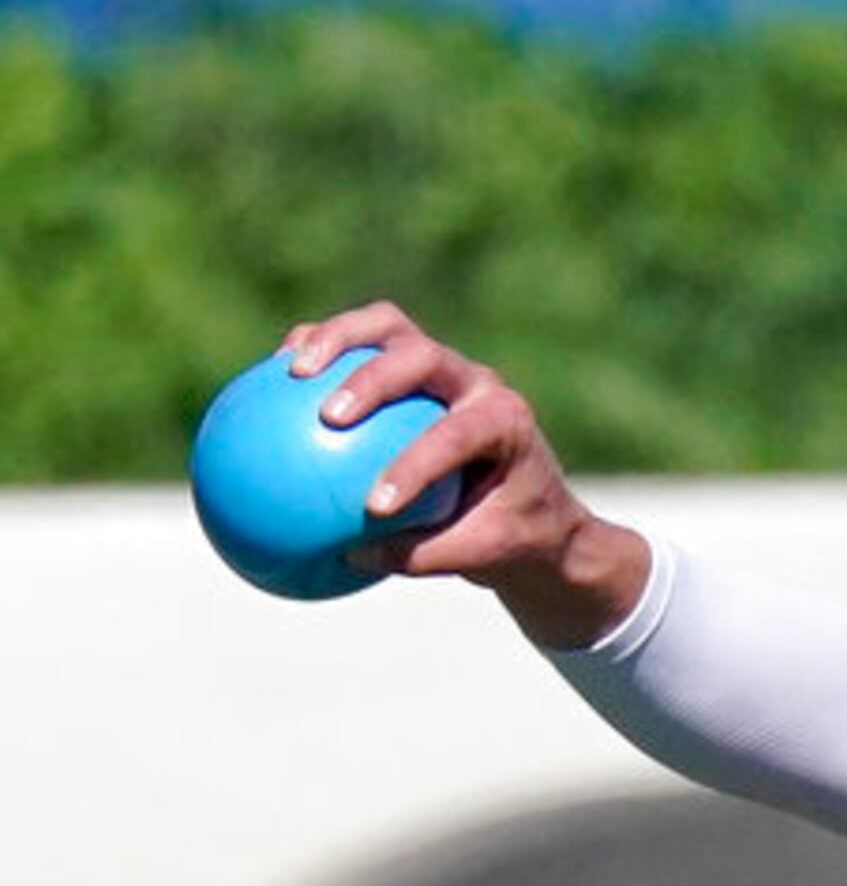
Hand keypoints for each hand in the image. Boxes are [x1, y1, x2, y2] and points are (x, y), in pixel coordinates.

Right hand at [277, 301, 650, 647]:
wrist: (535, 505)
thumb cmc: (512, 534)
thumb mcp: (481, 555)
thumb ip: (425, 555)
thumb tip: (352, 557)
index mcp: (505, 422)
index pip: (456, 436)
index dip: (413, 465)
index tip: (374, 506)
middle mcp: (475, 382)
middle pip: (421, 355)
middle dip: (373, 379)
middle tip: (329, 416)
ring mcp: (443, 366)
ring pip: (387, 328)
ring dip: (336, 338)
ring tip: (290, 370)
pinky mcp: (410, 365)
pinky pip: (359, 344)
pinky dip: (318, 349)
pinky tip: (272, 376)